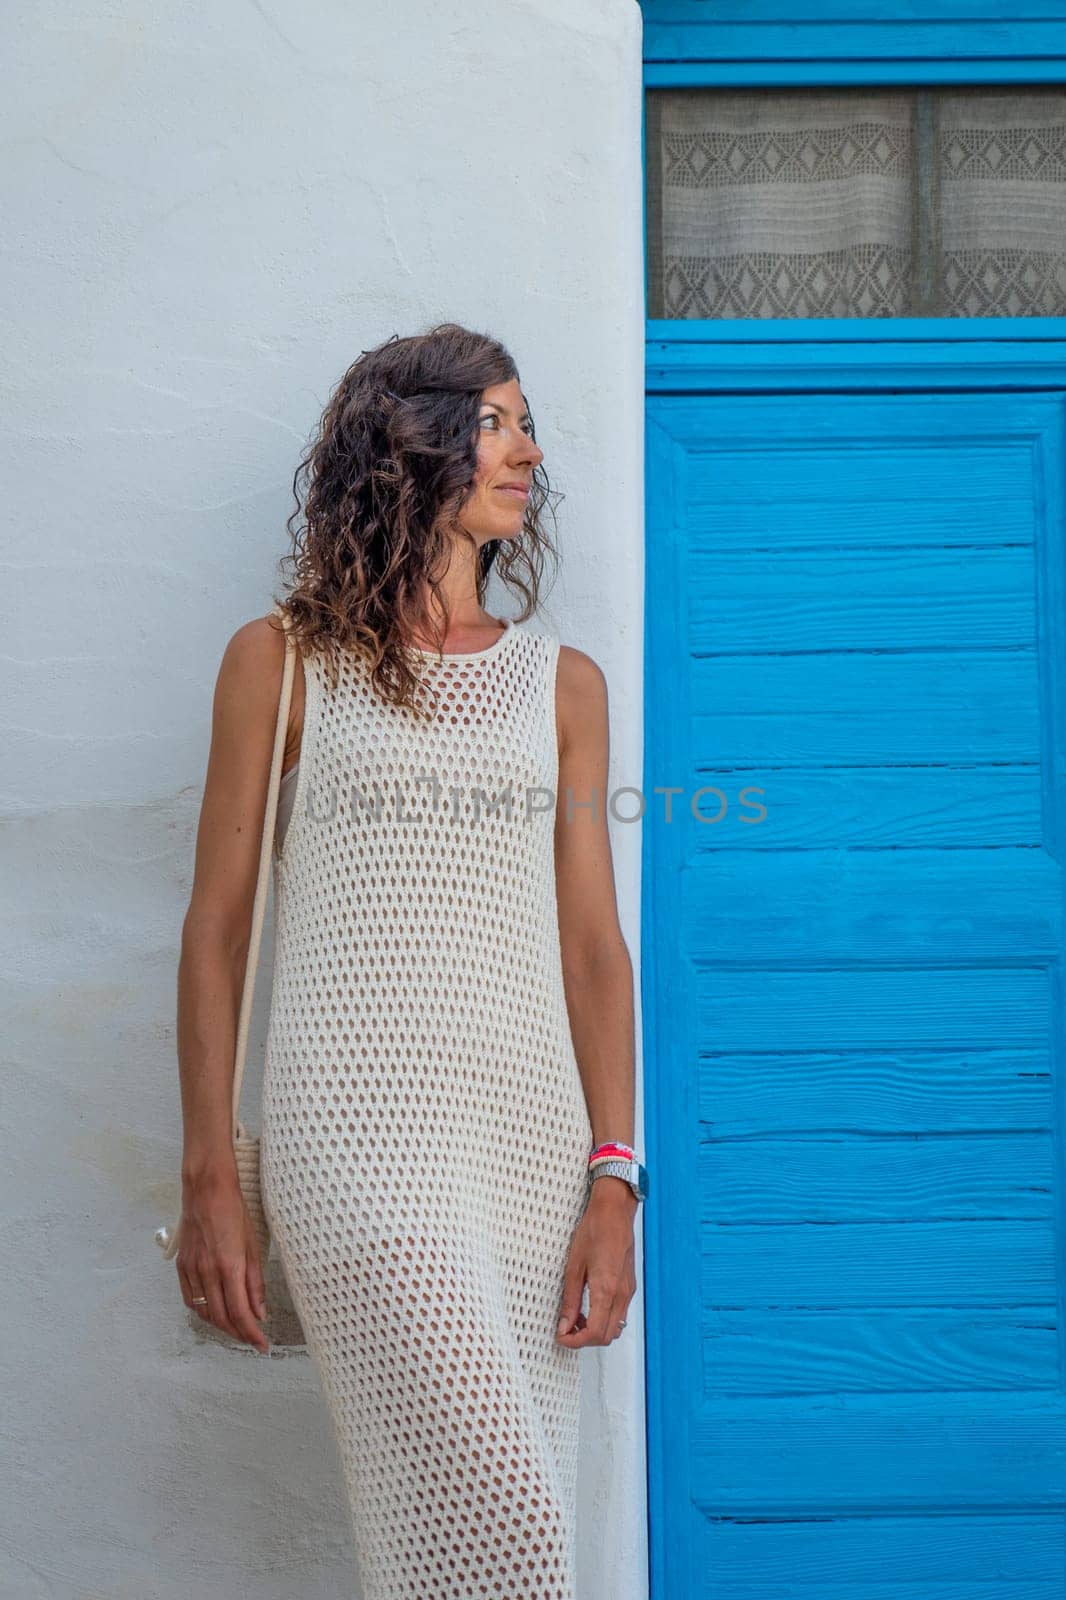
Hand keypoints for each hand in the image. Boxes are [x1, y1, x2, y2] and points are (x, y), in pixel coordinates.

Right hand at [175, 1174, 268, 1353]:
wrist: (207, 1190)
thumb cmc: (234, 1212)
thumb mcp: (253, 1245)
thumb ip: (255, 1282)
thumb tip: (260, 1312)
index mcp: (229, 1265)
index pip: (240, 1312)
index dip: (252, 1334)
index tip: (262, 1345)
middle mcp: (207, 1272)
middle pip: (221, 1317)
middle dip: (239, 1333)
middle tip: (252, 1339)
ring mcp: (191, 1270)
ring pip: (204, 1312)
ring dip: (222, 1325)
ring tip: (237, 1328)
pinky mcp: (181, 1266)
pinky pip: (191, 1300)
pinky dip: (203, 1312)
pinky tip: (215, 1312)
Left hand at [555, 1178, 637, 1346]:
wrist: (614, 1211)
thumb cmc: (594, 1231)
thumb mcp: (574, 1266)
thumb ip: (571, 1299)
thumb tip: (565, 1324)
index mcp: (606, 1290)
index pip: (595, 1333)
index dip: (576, 1342)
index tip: (561, 1336)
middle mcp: (621, 1295)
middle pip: (607, 1336)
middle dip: (585, 1340)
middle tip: (566, 1329)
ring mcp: (628, 1291)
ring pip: (616, 1328)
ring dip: (596, 1330)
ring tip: (576, 1318)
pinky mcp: (629, 1286)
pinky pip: (619, 1314)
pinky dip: (604, 1319)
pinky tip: (589, 1307)